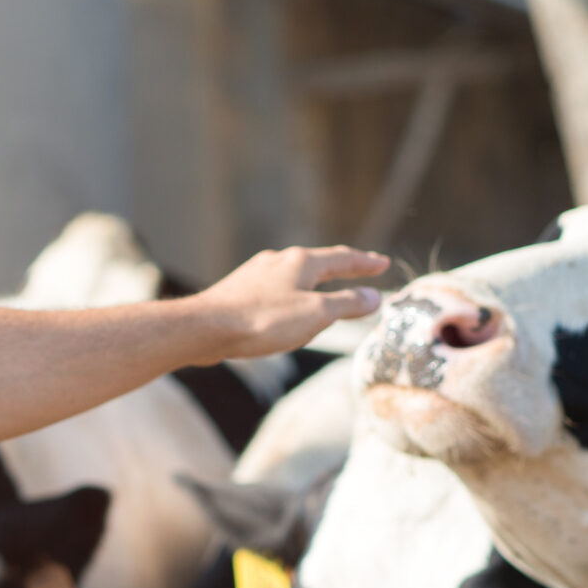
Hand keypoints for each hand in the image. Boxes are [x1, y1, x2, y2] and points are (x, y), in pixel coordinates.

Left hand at [194, 245, 388, 359]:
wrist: (206, 328)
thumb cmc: (263, 321)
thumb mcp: (316, 314)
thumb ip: (346, 305)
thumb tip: (374, 296)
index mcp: (301, 263)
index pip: (343, 259)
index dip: (365, 263)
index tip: (382, 263)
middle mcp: (278, 261)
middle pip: (317, 264)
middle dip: (340, 270)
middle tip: (359, 271)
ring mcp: (256, 274)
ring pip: (293, 276)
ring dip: (313, 283)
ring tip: (324, 291)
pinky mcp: (239, 291)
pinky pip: (274, 290)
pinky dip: (290, 296)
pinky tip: (283, 308)